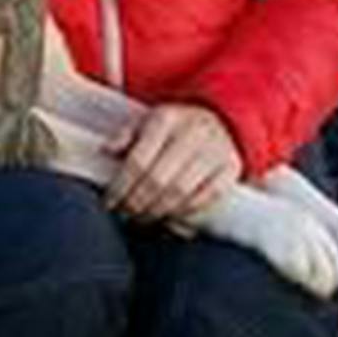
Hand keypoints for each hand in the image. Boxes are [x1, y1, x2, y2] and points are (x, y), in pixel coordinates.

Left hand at [102, 102, 241, 221]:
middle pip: (157, 180)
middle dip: (136, 204)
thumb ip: (125, 136)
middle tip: (124, 213)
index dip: (120, 188)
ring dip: (156, 212)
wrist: (219, 118)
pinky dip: (185, 212)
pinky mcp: (231, 167)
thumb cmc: (175, 126)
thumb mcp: (146, 121)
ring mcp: (215, 150)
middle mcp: (192, 133)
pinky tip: (170, 216)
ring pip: (180, 192)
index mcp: (166, 119)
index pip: (138, 161)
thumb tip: (106, 150)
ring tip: (142, 217)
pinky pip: (206, 198)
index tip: (110, 202)